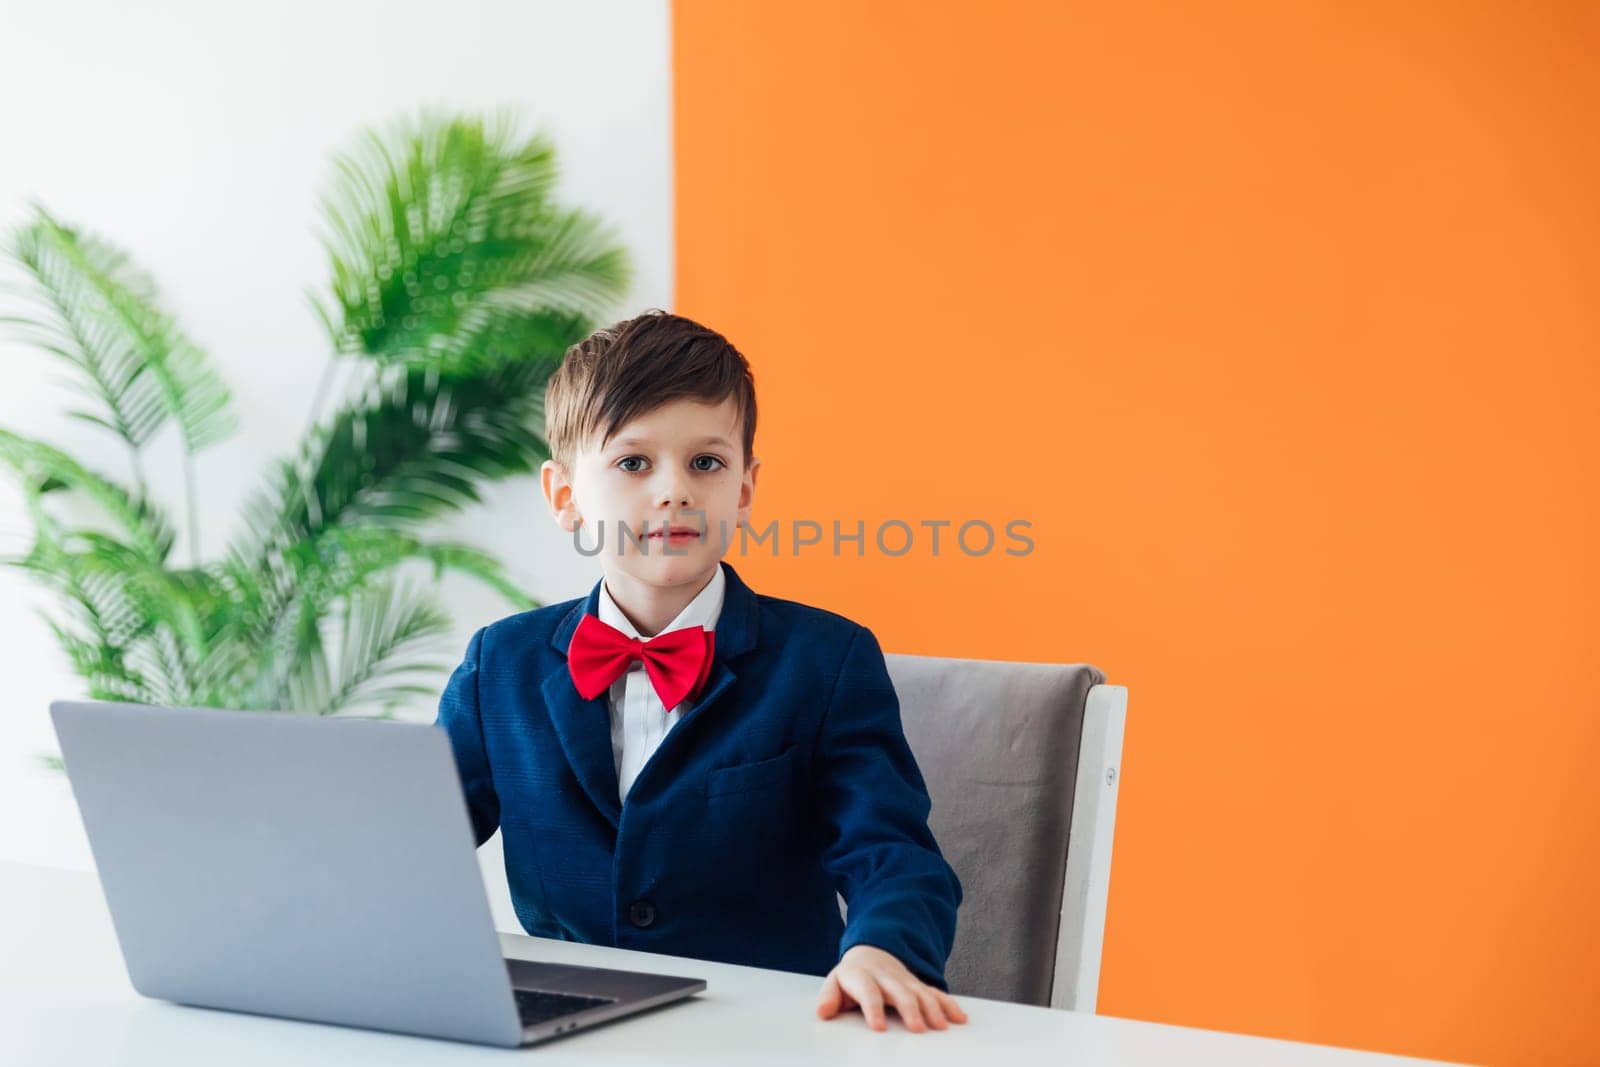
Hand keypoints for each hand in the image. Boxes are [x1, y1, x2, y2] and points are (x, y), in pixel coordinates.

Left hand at [814, 944, 968, 1031]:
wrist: (872, 952)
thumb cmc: (853, 976)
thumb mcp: (835, 982)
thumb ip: (828, 997)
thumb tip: (822, 1012)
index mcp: (863, 976)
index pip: (868, 992)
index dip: (874, 1008)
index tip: (879, 1027)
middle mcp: (887, 977)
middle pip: (900, 992)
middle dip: (911, 1010)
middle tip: (918, 1029)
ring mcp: (906, 980)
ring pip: (922, 992)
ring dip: (933, 1009)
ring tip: (941, 1027)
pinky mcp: (919, 985)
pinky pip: (936, 993)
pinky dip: (949, 1004)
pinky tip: (959, 1018)